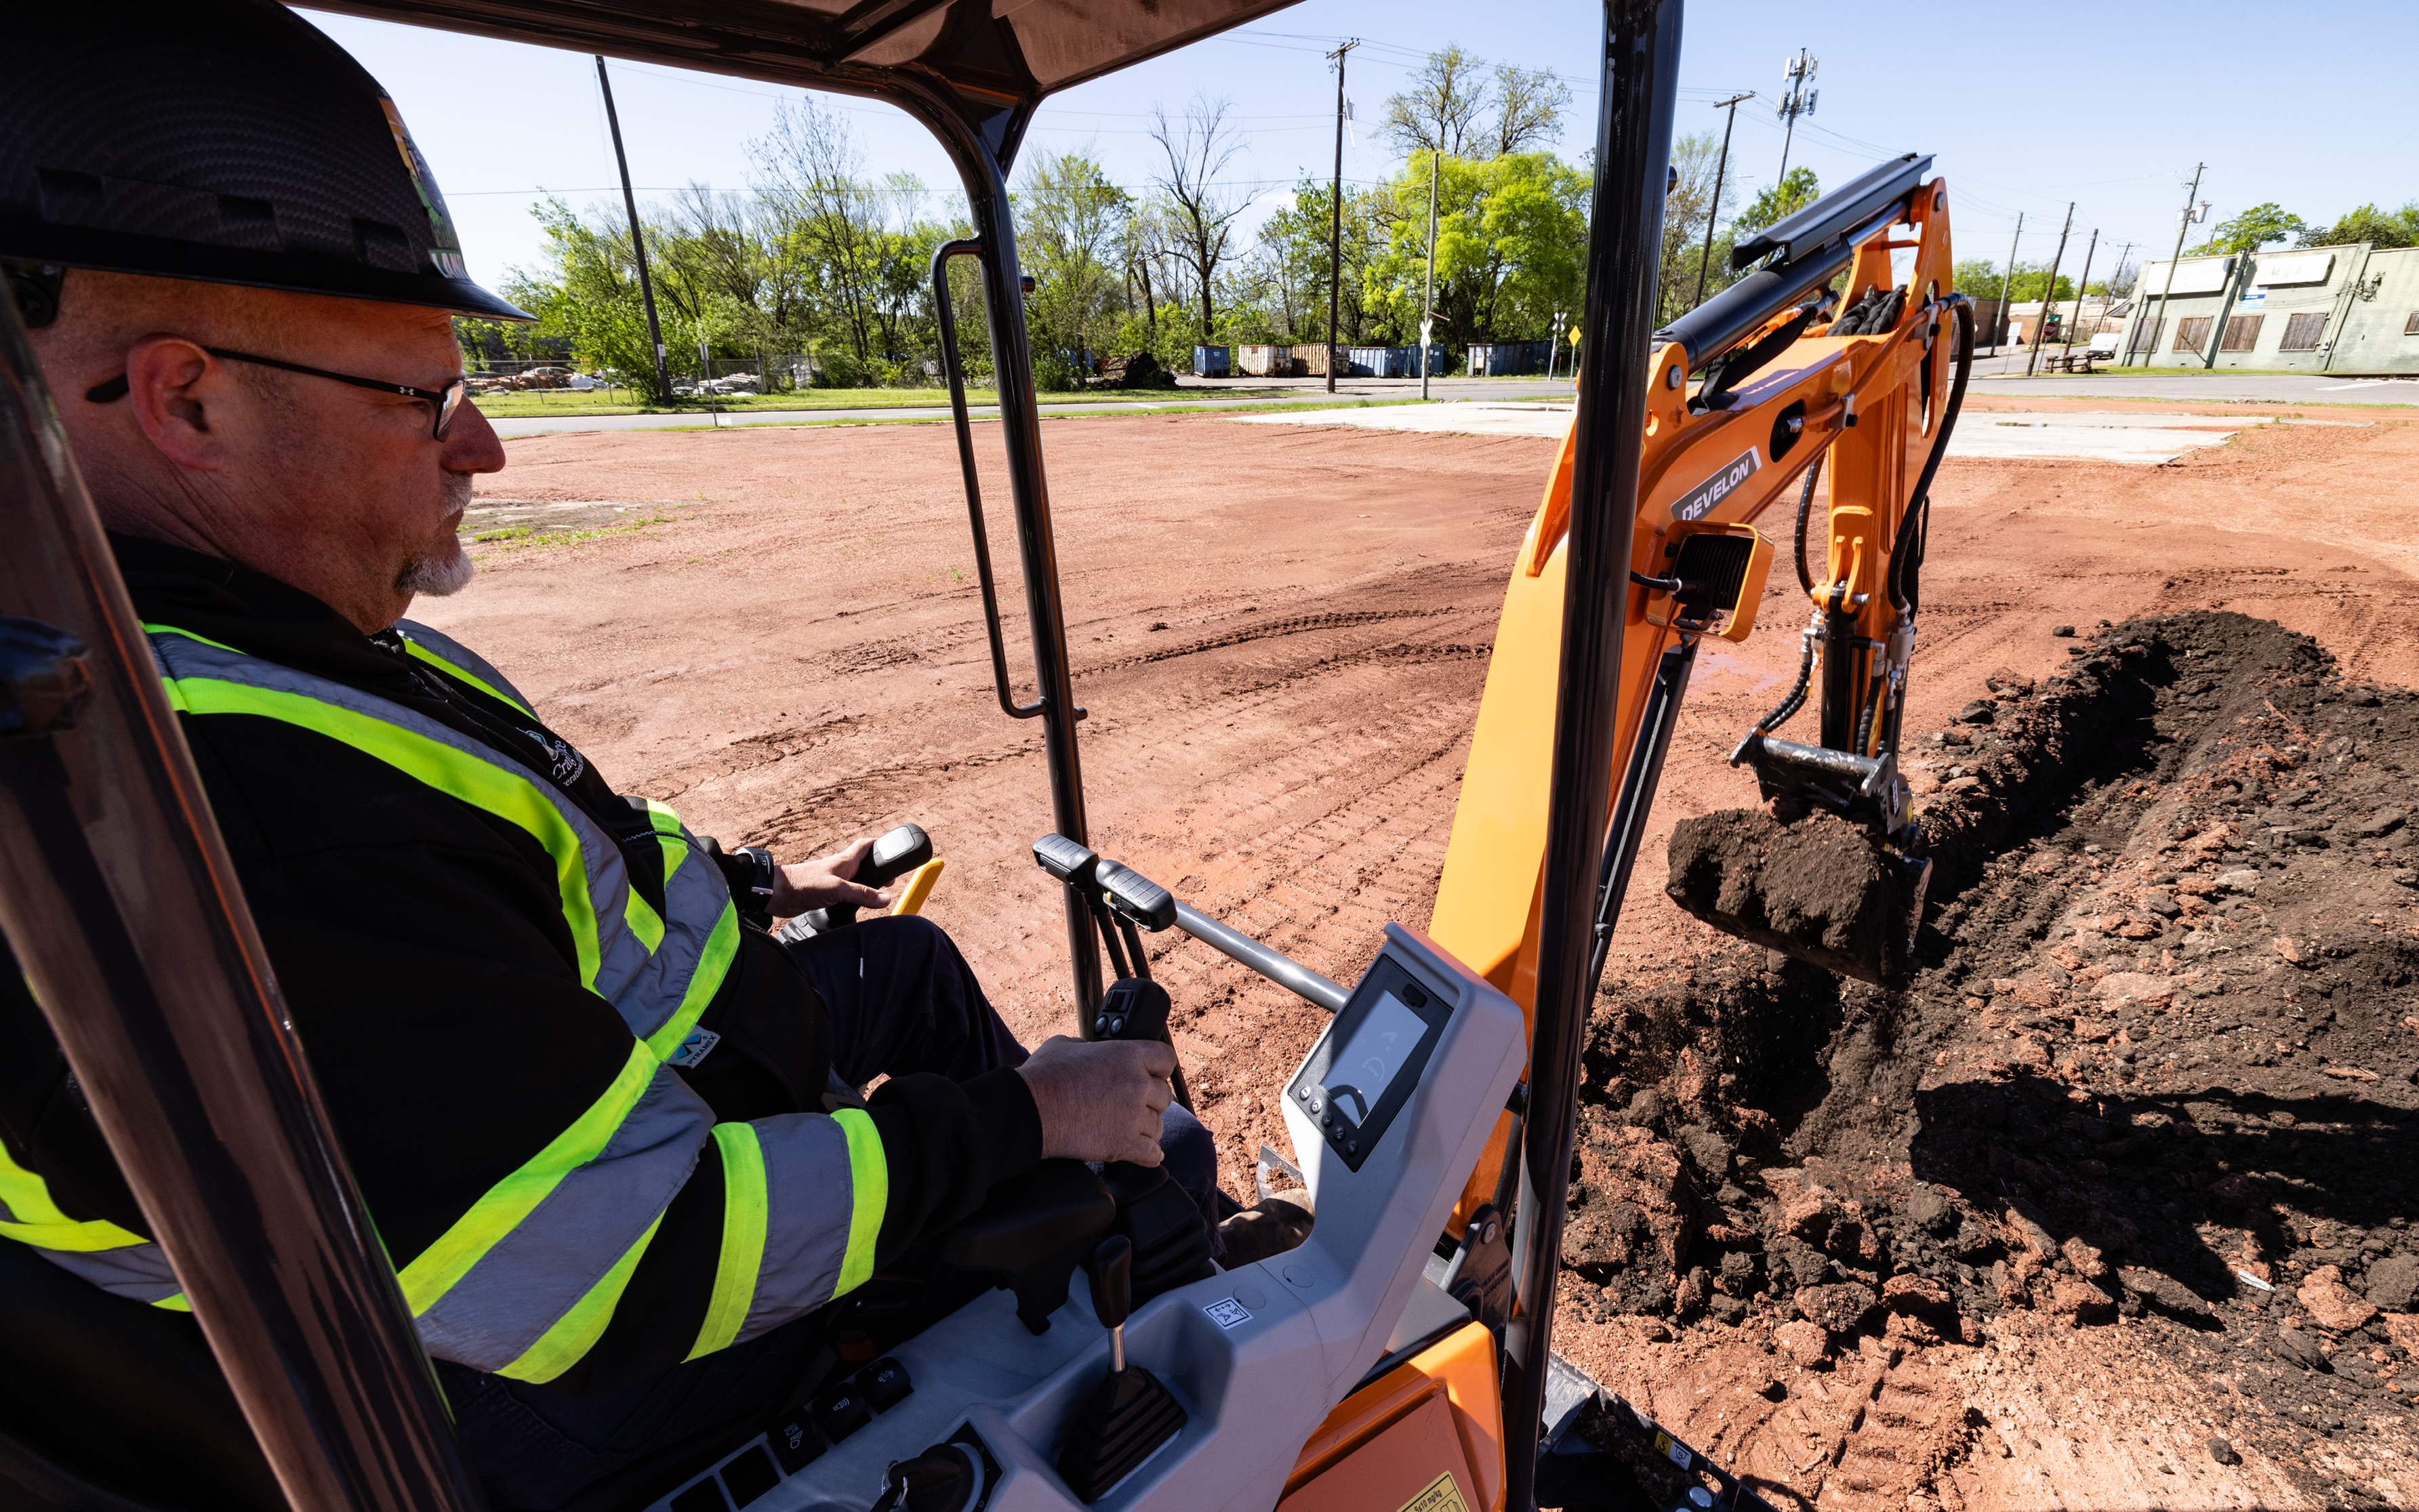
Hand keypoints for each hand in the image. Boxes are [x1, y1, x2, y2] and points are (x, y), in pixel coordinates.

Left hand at [765, 838, 886, 917]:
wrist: (778, 894)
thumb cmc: (803, 884)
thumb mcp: (837, 889)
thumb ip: (861, 894)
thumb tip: (885, 898)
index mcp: (844, 861)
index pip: (865, 845)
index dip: (879, 844)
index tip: (892, 847)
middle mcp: (840, 869)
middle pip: (863, 863)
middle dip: (877, 868)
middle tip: (890, 879)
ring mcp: (832, 881)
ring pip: (854, 879)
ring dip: (865, 885)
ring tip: (877, 895)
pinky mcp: (824, 893)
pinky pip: (845, 893)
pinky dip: (853, 898)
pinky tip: (855, 906)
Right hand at [1017, 1035, 1175, 1166]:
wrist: (1028, 1112)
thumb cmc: (1042, 1077)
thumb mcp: (1066, 1045)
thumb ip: (1091, 1047)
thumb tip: (1093, 1052)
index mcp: (1126, 1055)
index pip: (1166, 1059)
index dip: (1160, 1067)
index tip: (1155, 1074)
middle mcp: (1135, 1084)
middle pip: (1164, 1095)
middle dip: (1151, 1100)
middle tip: (1136, 1104)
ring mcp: (1131, 1116)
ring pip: (1158, 1126)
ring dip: (1147, 1127)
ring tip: (1132, 1127)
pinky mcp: (1123, 1145)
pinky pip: (1151, 1153)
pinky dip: (1150, 1154)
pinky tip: (1147, 1153)